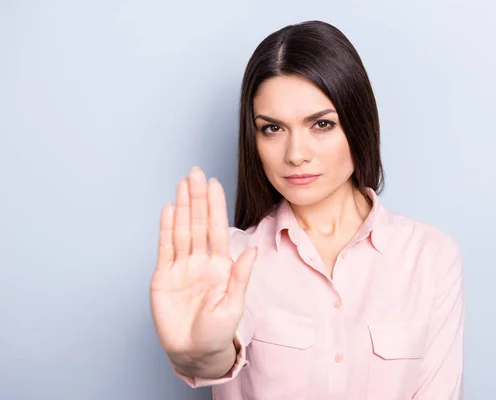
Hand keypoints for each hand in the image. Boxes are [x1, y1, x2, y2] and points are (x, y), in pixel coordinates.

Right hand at [150, 167, 255, 358]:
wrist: (194, 352)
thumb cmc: (217, 332)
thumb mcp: (233, 305)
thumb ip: (240, 276)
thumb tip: (251, 250)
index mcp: (220, 265)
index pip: (218, 229)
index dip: (216, 206)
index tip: (214, 184)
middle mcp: (201, 261)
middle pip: (198, 223)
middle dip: (197, 198)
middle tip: (195, 172)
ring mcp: (181, 267)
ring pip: (182, 230)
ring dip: (182, 206)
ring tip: (182, 183)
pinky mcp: (163, 276)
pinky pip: (165, 248)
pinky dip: (166, 228)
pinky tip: (169, 208)